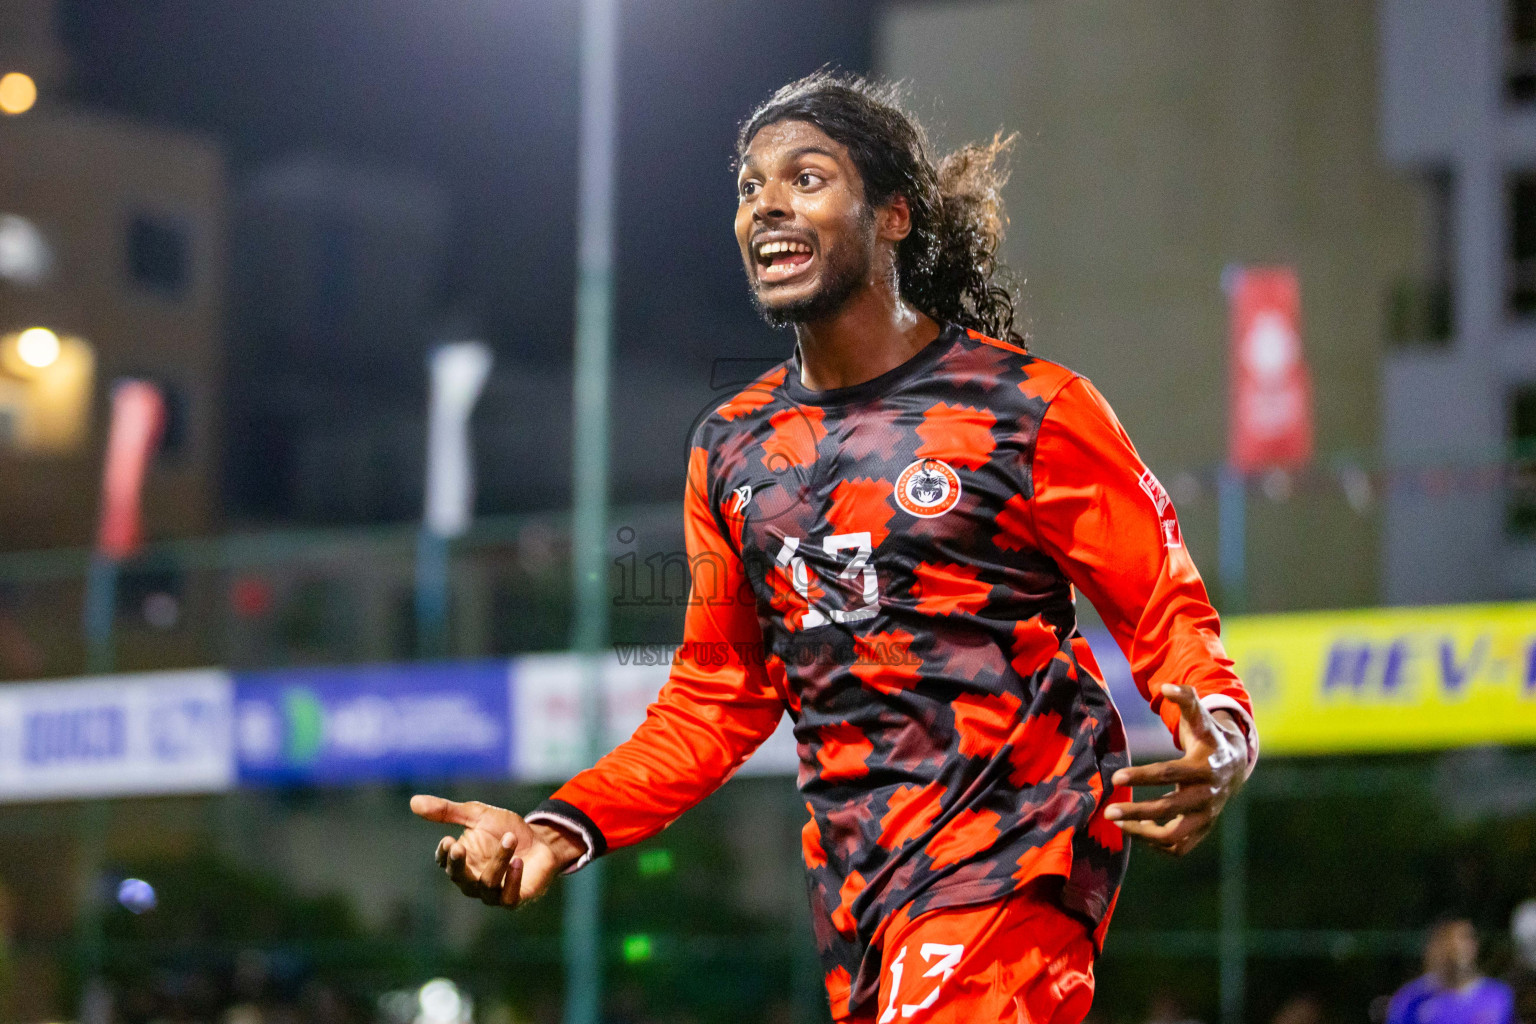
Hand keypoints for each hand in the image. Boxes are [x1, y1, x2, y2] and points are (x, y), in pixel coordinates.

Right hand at [410, 795, 583, 907]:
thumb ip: (449, 811)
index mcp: (461, 861)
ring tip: (510, 838)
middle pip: (459, 878)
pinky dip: (512, 880)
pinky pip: (508, 897)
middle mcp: (472, 880)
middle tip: (459, 846)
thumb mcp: (478, 815)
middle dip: (458, 864)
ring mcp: (492, 892)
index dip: (444, 854)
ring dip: (498, 860)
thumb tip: (413, 801)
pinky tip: (518, 862)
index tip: (448, 840)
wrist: (542, 841)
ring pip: (488, 883)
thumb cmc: (506, 829)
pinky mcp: (514, 899)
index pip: (445, 862)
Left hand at [1103, 684, 1248, 856]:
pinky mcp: (1204, 829)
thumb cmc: (1208, 736)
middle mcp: (1208, 794)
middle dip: (1137, 812)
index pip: (1170, 774)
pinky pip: (1180, 847)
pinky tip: (1136, 831)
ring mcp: (1207, 815)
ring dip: (1144, 834)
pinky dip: (1157, 845)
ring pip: (1175, 836)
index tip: (1116, 777)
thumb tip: (1166, 686)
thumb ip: (1185, 697)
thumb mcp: (1200, 717)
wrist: (1235, 763)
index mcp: (1204, 766)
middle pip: (1169, 809)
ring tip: (1118, 824)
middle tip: (1108, 812)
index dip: (1142, 776)